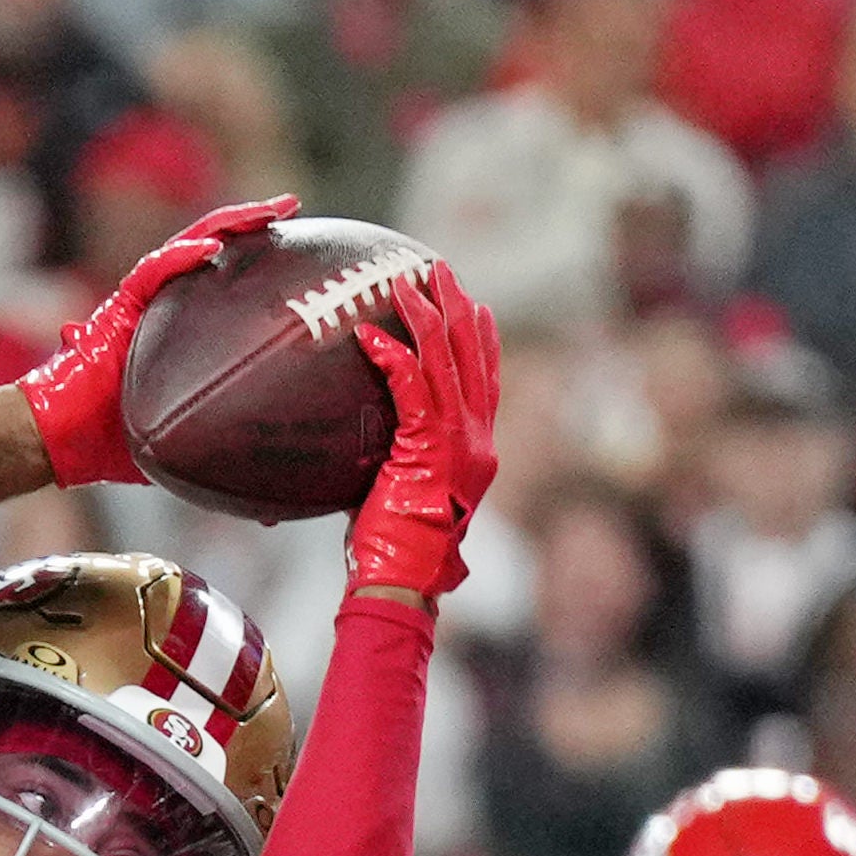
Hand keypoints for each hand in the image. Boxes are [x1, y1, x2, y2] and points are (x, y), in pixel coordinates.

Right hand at [13, 196, 297, 490]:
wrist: (61, 440)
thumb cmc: (116, 447)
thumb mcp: (189, 452)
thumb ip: (231, 463)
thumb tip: (278, 512)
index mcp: (185, 330)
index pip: (231, 284)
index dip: (266, 262)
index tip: (309, 253)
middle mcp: (166, 306)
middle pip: (216, 248)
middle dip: (256, 224)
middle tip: (295, 207)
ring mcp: (141, 301)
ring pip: (191, 244)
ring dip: (231, 222)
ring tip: (271, 209)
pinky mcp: (118, 306)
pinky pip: (152, 273)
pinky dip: (182, 258)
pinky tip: (212, 248)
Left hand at [342, 257, 508, 602]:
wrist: (403, 584)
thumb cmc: (395, 554)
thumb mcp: (405, 497)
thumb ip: (400, 466)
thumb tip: (368, 457)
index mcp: (478, 451)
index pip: (487, 381)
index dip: (483, 338)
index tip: (474, 304)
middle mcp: (477, 441)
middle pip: (472, 356)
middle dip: (455, 307)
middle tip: (437, 271)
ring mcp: (458, 443)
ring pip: (444, 361)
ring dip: (422, 316)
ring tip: (403, 283)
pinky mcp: (429, 449)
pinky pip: (410, 389)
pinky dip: (391, 358)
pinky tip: (369, 335)